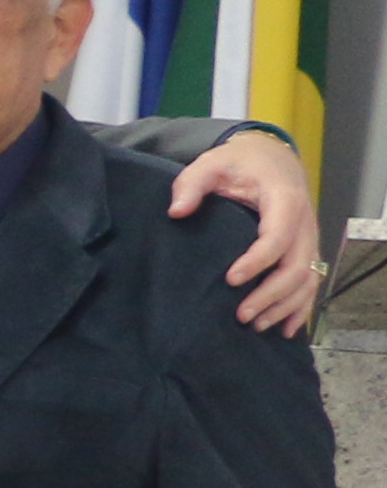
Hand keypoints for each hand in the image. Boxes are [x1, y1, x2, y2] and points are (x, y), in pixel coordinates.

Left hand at [163, 129, 325, 337]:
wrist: (270, 158)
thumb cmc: (237, 163)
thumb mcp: (210, 164)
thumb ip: (191, 185)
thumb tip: (177, 211)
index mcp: (284, 199)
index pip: (278, 236)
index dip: (258, 261)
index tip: (230, 279)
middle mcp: (304, 222)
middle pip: (298, 265)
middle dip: (271, 294)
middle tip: (241, 315)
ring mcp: (308, 238)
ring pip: (307, 278)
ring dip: (284, 306)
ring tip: (255, 325)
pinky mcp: (304, 250)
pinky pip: (310, 281)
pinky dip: (299, 307)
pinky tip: (283, 330)